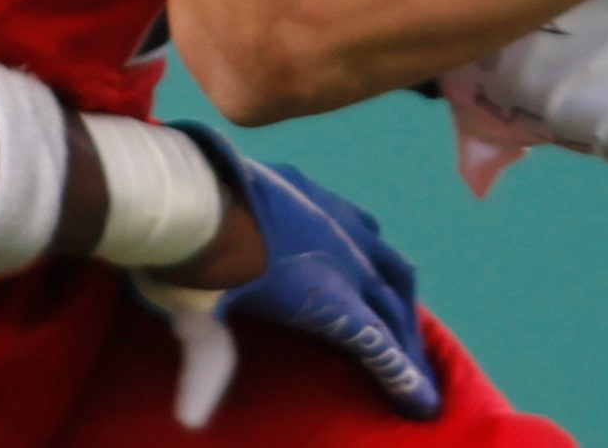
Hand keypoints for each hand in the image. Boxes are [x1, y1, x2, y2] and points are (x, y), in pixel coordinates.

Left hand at [128, 125, 437, 427]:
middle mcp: (343, 258)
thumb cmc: (189, 262)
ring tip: (402, 312)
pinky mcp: (310, 190)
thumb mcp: (199, 321)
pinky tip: (368, 248)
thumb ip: (206, 370)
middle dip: (408, 344)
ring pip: (388, 260)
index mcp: (328, 298)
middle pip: (392, 306)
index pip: (377, 344)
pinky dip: (372, 245)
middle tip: (418, 372)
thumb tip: (190, 419)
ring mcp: (331, 218)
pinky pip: (359, 222)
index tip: (424, 404)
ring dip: (399, 292)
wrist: (183, 187)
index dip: (403, 376)